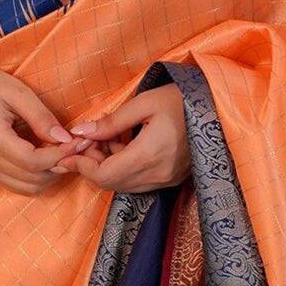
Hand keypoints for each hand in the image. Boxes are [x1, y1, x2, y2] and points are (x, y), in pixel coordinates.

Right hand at [0, 62, 94, 195]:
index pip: (33, 162)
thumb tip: (65, 139)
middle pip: (32, 179)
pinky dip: (37, 176)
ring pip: (27, 187)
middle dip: (59, 166)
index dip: (60, 156)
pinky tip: (46, 157)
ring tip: (62, 152)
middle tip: (76, 147)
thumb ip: (41, 117)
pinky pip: (18, 184)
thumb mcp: (17, 92)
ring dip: (50, 175)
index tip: (77, 142)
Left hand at [52, 84, 190, 192]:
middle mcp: (158, 175)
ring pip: (123, 185)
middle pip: (111, 183)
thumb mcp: (144, 103)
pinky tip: (122, 146)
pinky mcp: (171, 179)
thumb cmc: (181, 100)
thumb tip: (80, 133)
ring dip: (106, 167)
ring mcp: (166, 180)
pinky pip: (138, 182)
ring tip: (105, 139)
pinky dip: (123, 169)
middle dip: (92, 165)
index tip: (68, 152)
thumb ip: (111, 122)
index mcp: (149, 154)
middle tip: (86, 141)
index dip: (82, 166)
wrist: (217, 108)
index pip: (104, 175)